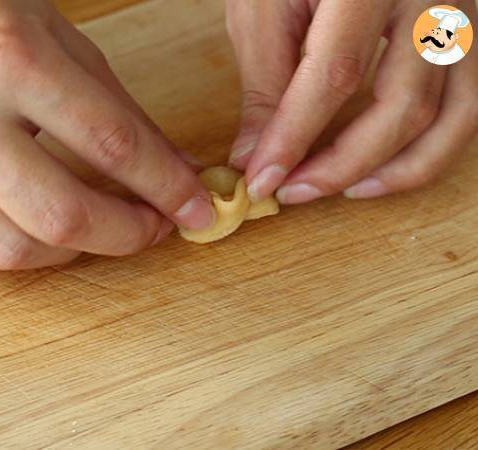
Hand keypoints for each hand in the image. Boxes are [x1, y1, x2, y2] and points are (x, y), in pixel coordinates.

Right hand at [0, 0, 214, 269]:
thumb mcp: (67, 47)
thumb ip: (125, 115)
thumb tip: (176, 173)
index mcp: (9, 61)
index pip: (113, 145)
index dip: (166, 187)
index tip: (195, 209)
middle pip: (62, 216)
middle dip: (125, 235)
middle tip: (152, 227)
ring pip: (12, 250)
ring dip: (71, 251)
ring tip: (93, 225)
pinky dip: (9, 251)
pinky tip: (29, 224)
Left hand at [226, 0, 477, 203]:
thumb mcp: (267, 6)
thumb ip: (266, 83)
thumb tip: (254, 156)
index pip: (335, 74)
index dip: (294, 138)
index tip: (261, 181)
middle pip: (402, 106)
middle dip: (342, 165)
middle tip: (293, 192)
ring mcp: (465, 12)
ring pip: (452, 116)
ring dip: (396, 170)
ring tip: (344, 191)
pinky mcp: (472, 32)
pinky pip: (468, 105)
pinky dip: (431, 148)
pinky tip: (386, 167)